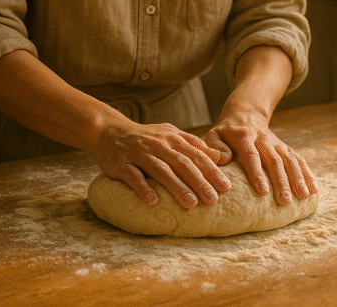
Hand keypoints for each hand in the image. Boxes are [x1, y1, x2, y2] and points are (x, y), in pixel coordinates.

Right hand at [89, 117, 231, 208]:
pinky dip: (143, 188)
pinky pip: (133, 177)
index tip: (226, 187)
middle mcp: (158, 145)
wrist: (109, 131)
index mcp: (172, 138)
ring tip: (191, 204)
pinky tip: (153, 201)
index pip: (196, 155)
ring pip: (161, 170)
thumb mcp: (171, 135)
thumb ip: (194, 145)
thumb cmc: (145, 137)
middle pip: (182, 163)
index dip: (212, 171)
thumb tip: (219, 157)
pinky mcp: (121, 164)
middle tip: (213, 200)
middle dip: (199, 182)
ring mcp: (139, 154)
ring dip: (176, 187)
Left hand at [205, 116, 316, 205]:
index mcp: (244, 137)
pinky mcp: (285, 148)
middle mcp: (263, 139)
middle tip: (285, 201)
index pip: (252, 156)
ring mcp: (277, 143)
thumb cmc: (226, 133)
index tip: (263, 192)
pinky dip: (308, 174)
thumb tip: (223, 160)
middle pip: (274, 160)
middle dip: (281, 181)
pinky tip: (314, 190)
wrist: (245, 115)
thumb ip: (215, 147)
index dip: (257, 174)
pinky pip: (299, 160)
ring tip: (304, 197)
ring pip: (290, 160)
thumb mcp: (214, 135)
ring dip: (298, 179)